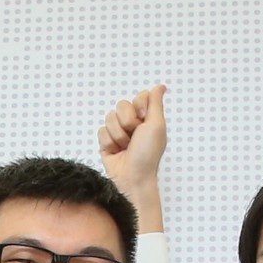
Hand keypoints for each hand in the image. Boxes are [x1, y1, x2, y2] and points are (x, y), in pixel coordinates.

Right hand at [97, 85, 167, 232]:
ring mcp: (119, 132)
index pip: (139, 97)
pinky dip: (109, 142)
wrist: (133, 177)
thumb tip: (161, 86)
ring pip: (110, 118)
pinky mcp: (106, 142)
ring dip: (118, 134)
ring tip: (126, 147)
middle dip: (128, 122)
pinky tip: (116, 151)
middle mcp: (133, 123)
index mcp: (147, 118)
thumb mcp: (156, 125)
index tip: (144, 120)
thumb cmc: (148, 154)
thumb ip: (155, 103)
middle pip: (122, 105)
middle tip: (135, 137)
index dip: (140, 107)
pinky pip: (101, 131)